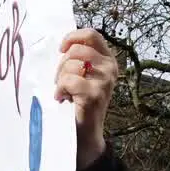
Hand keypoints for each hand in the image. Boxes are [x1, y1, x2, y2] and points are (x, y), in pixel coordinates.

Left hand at [55, 28, 118, 170]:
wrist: (84, 135)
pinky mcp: (94, 95)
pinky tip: (61, 99)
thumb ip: (77, 58)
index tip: (61, 49)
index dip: (72, 38)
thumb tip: (61, 43)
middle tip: (60, 80)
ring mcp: (104, 82)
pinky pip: (69, 80)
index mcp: (108, 60)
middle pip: (77, 50)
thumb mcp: (82, 74)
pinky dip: (60, 89)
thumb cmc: (78, 102)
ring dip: (60, 78)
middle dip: (62, 64)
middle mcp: (110, 68)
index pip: (91, 35)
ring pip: (72, 64)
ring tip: (63, 91)